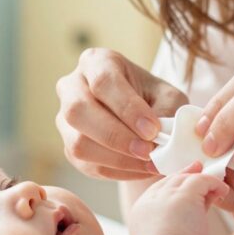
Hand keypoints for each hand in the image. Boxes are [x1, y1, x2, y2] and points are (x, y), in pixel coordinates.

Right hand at [55, 48, 187, 179]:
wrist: (141, 119)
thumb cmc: (154, 99)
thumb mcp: (169, 96)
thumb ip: (168, 111)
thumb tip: (161, 136)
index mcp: (96, 62)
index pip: (103, 81)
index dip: (127, 108)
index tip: (152, 130)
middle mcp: (72, 86)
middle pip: (78, 111)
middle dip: (116, 136)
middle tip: (148, 151)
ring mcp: (65, 119)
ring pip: (78, 143)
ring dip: (117, 159)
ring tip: (149, 164)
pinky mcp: (68, 146)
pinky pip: (86, 165)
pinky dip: (117, 172)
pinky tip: (140, 169)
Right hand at [129, 163, 229, 234]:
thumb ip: (166, 228)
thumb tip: (180, 225)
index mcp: (140, 213)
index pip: (156, 192)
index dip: (171, 186)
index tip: (183, 185)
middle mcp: (151, 200)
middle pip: (170, 181)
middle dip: (185, 175)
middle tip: (198, 170)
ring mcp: (167, 195)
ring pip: (186, 179)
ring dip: (201, 181)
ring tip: (216, 186)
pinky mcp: (186, 195)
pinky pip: (202, 180)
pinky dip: (214, 183)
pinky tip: (223, 190)